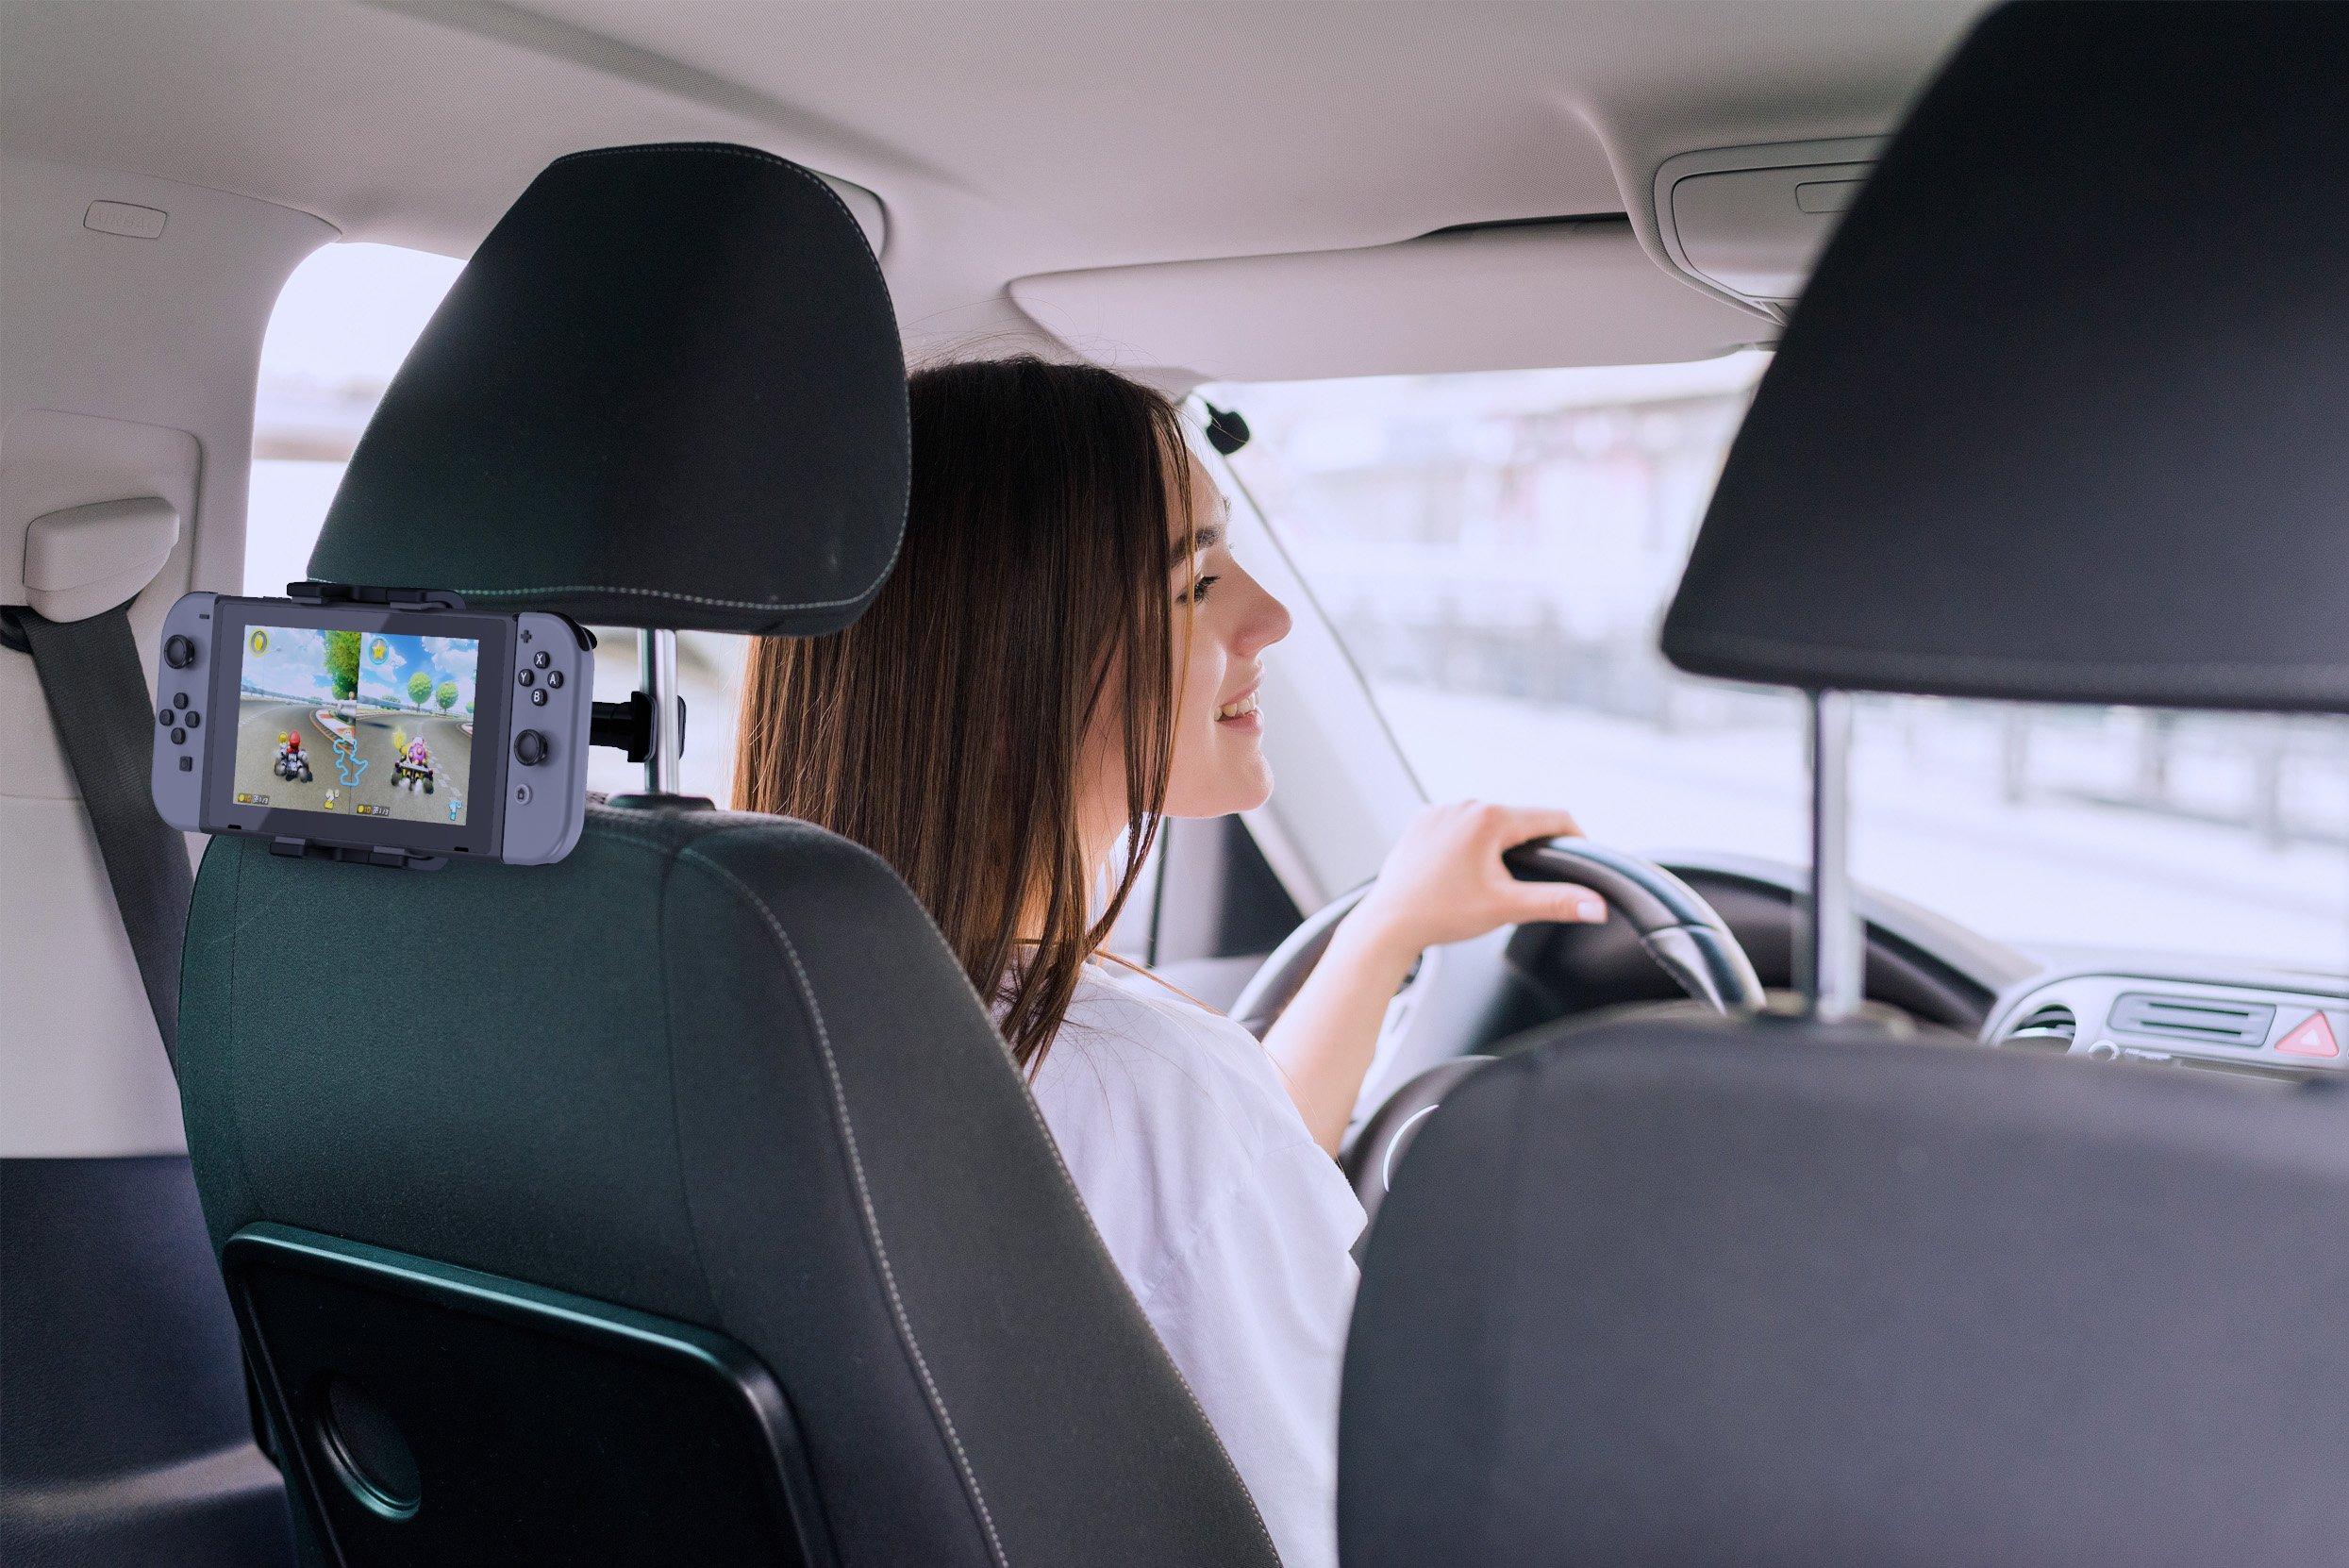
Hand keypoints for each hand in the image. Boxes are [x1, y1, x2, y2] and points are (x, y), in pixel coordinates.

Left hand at [1344, 800, 1604, 961]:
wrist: (1387, 924)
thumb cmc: (1441, 914)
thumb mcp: (1506, 908)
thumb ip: (1557, 903)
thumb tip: (1597, 906)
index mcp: (1489, 817)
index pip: (1552, 818)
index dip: (1576, 838)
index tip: (1583, 858)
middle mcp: (1464, 805)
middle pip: (1519, 819)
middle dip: (1533, 846)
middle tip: (1536, 880)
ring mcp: (1439, 811)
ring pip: (1488, 823)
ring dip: (1500, 844)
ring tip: (1497, 879)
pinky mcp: (1422, 822)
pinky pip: (1459, 826)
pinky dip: (1470, 844)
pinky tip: (1465, 871)